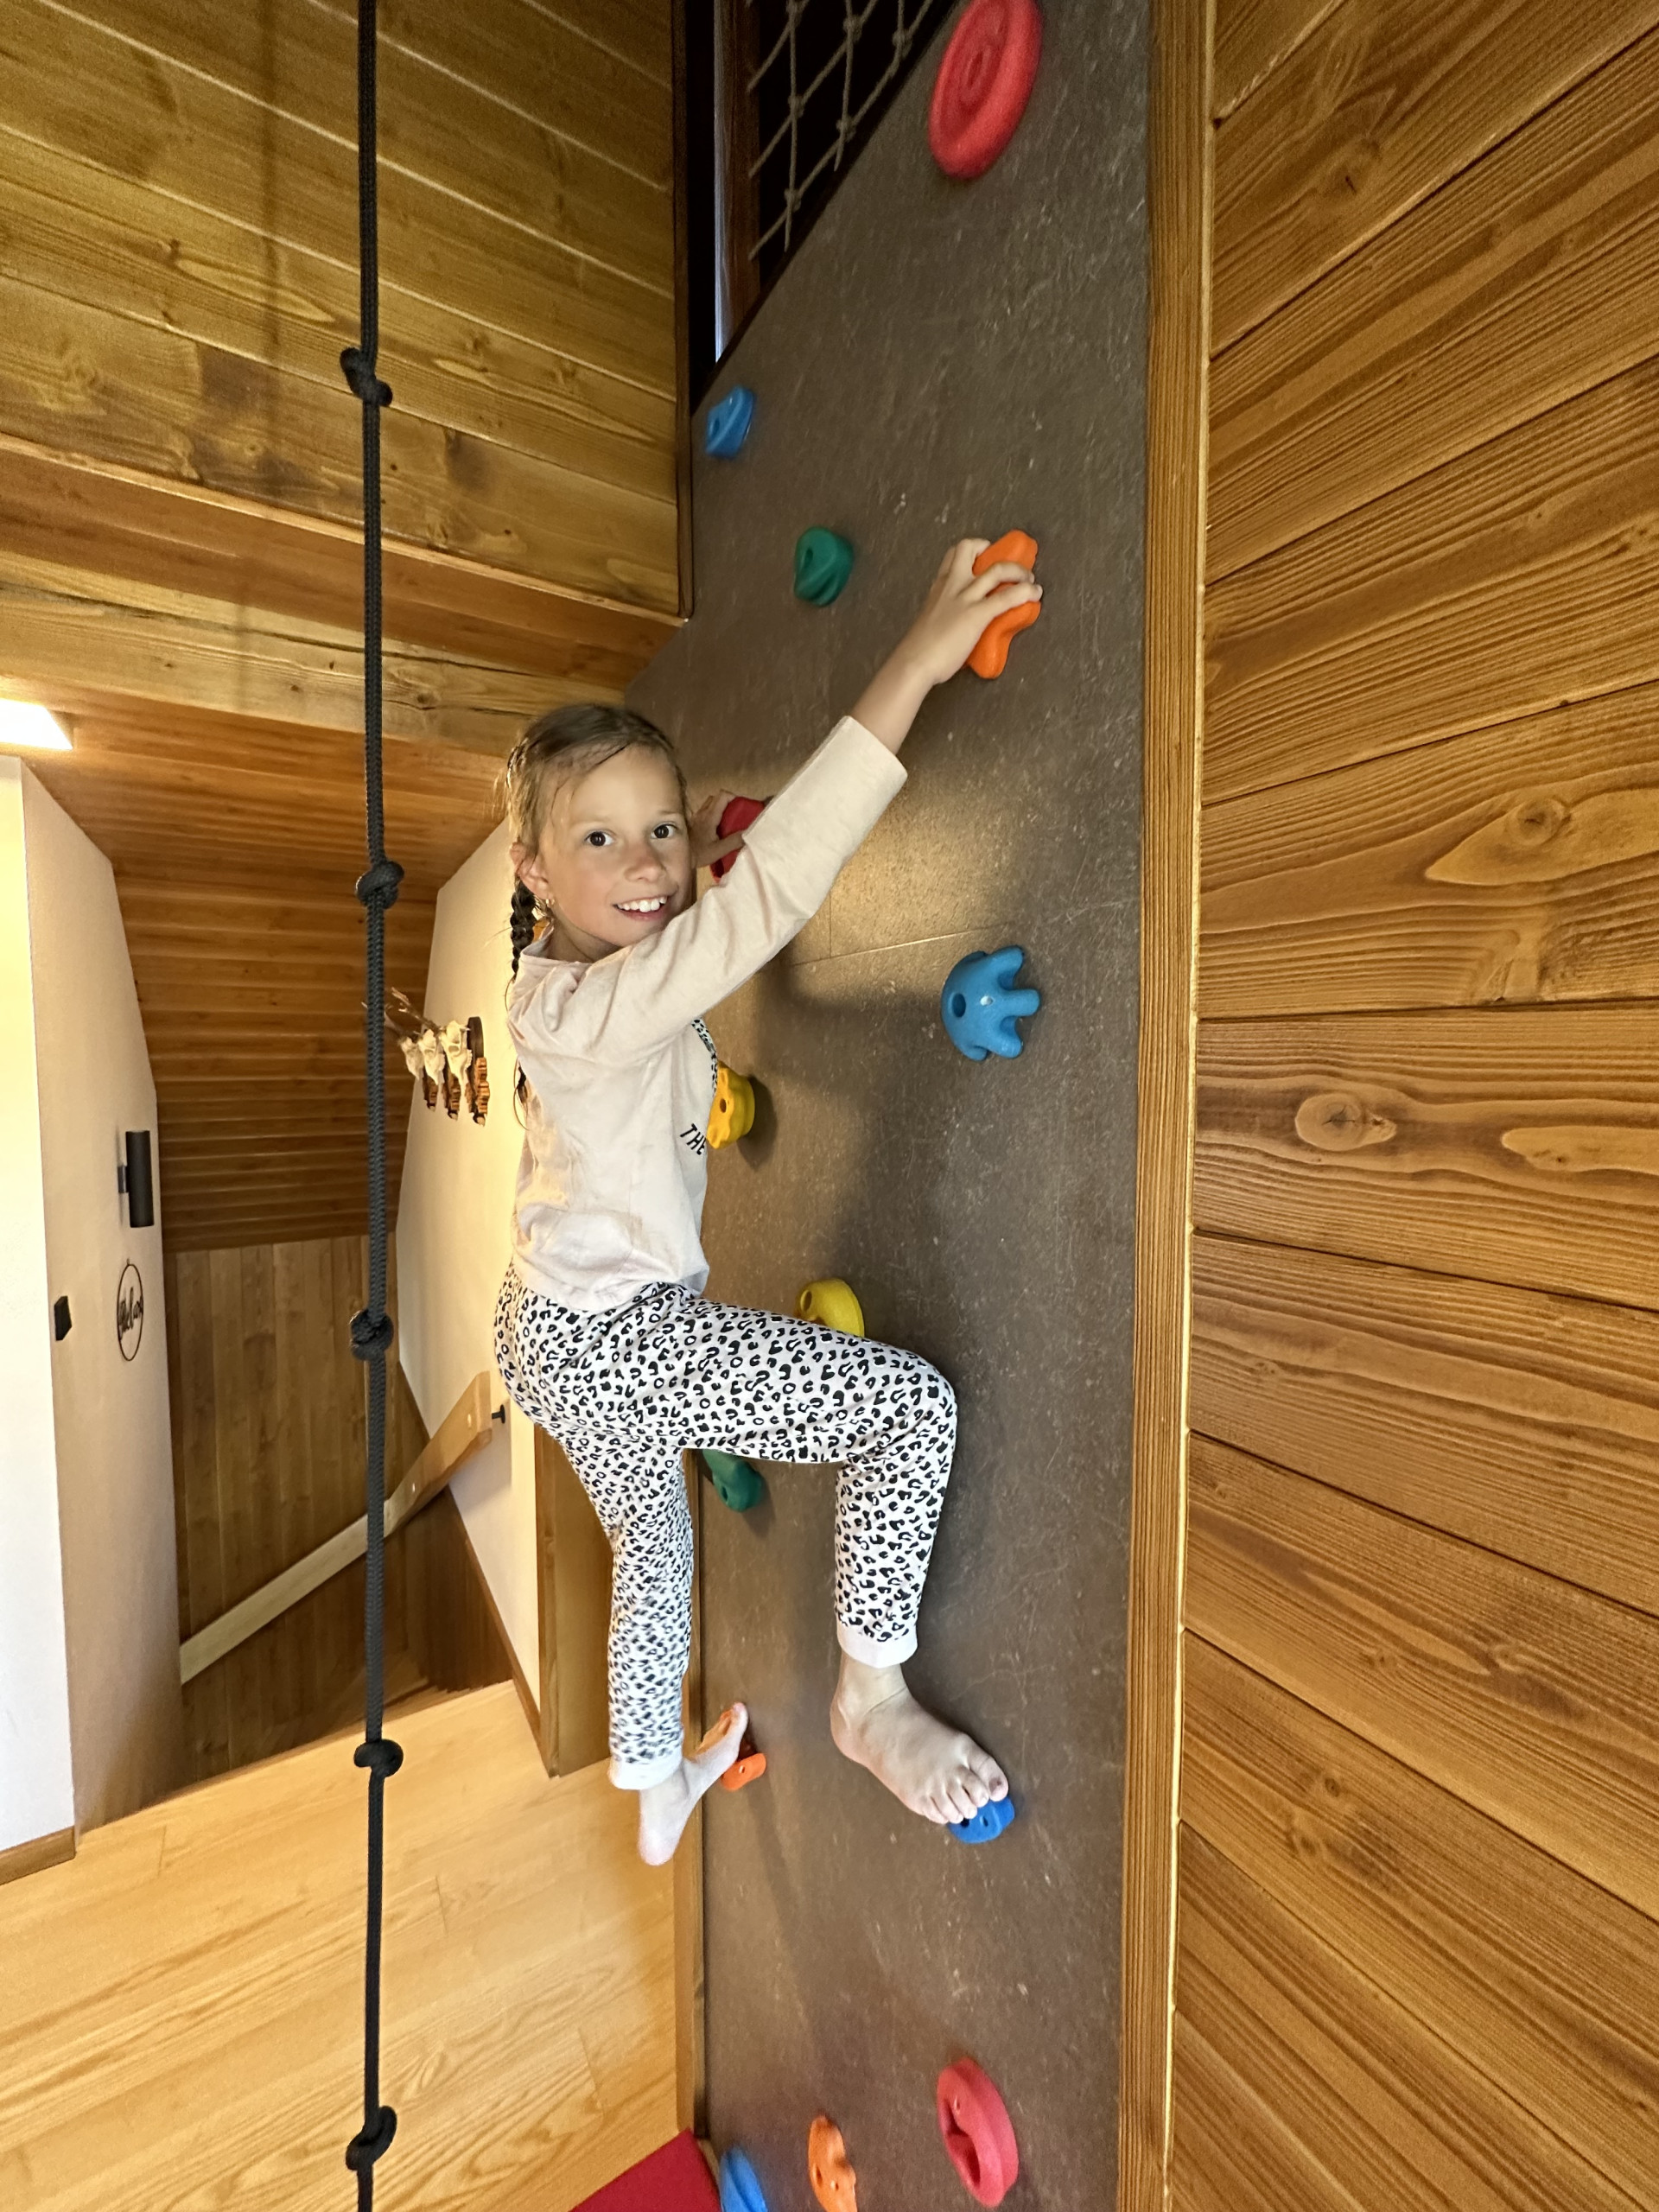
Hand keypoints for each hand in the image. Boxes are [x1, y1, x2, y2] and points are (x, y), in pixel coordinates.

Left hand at [689, 788, 745, 871]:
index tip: (742, 806)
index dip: (734, 797)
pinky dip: (714, 813)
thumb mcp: (719, 850)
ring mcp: (697, 816)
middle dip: (729, 802)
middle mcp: (702, 812)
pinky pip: (706, 811)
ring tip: (728, 820)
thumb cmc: (698, 853)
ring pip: (711, 803)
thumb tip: (748, 832)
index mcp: (710, 816)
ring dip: (721, 807)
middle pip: (717, 797)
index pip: (723, 795)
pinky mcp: (694, 821)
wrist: (677, 857)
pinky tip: (718, 826)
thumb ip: (734, 841)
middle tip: (737, 813)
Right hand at [852, 538, 1041, 752]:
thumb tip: (957, 624)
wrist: (914, 662)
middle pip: (971, 548)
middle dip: (994, 551)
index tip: (985, 559)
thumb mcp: (931, 620)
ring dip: (1018, 571)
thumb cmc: (920, 649)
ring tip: (1029, 580)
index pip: (954, 554)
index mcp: (939, 587)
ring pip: (997, 570)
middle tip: (1009, 567)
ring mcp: (965, 599)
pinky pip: (1006, 598)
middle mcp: (952, 585)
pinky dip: (1025, 593)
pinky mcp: (977, 615)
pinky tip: (1034, 595)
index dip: (973, 550)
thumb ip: (945, 614)